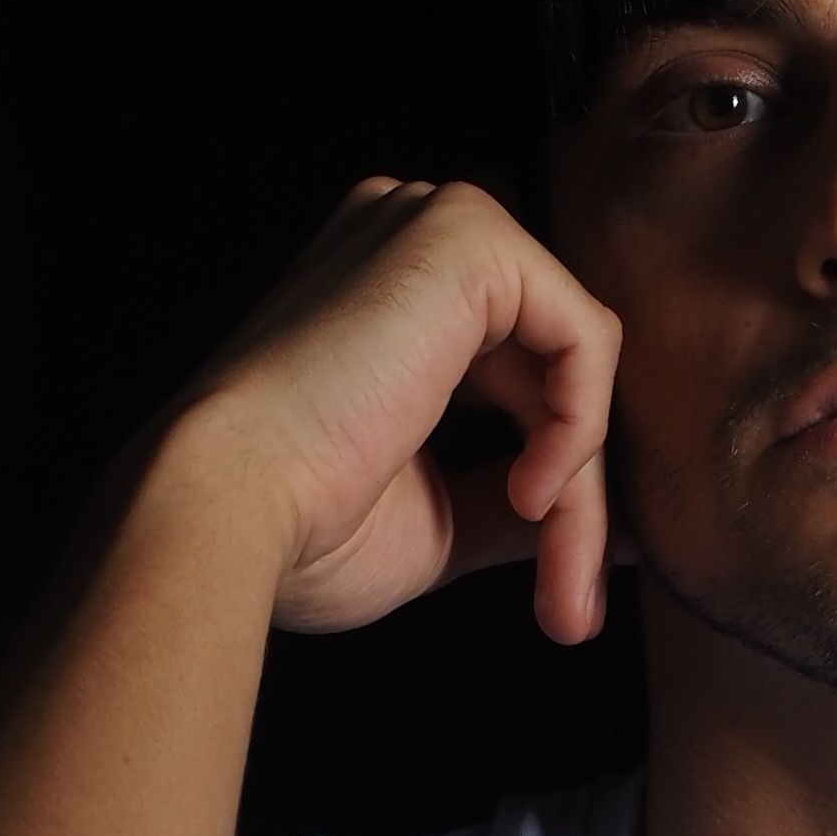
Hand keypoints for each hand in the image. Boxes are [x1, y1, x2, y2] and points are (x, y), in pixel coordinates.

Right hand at [172, 177, 619, 649]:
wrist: (224, 512)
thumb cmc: (299, 529)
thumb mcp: (436, 519)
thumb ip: (518, 501)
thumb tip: (612, 534)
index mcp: (389, 297)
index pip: (516, 380)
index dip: (554, 488)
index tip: (564, 595)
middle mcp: (409, 242)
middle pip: (550, 373)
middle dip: (577, 500)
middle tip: (569, 609)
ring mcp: (433, 225)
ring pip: (574, 361)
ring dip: (580, 482)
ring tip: (551, 569)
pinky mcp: (466, 236)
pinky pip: (584, 336)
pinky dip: (579, 428)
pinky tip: (532, 491)